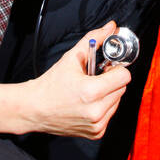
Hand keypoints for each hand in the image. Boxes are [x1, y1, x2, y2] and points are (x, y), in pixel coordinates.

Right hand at [23, 22, 130, 138]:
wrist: (34, 109)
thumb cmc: (51, 84)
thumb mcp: (72, 58)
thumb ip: (94, 39)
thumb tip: (111, 27)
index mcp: (91, 92)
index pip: (124, 77)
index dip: (116, 69)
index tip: (106, 68)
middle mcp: (95, 111)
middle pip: (122, 88)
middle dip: (111, 81)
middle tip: (95, 78)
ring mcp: (96, 124)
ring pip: (117, 101)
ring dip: (108, 94)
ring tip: (89, 91)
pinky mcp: (96, 133)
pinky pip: (110, 114)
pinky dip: (103, 107)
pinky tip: (88, 103)